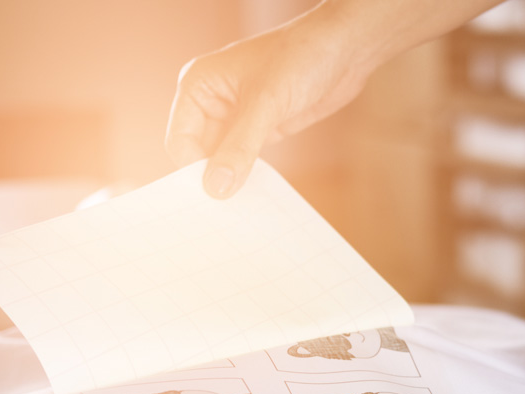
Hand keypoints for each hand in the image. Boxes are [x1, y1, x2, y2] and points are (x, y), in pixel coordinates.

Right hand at [165, 10, 372, 197]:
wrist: (344, 49)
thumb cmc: (301, 57)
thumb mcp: (266, 104)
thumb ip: (239, 147)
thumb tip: (216, 188)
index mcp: (198, 85)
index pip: (180, 141)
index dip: (192, 170)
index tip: (212, 199)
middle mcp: (211, 101)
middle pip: (198, 153)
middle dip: (211, 178)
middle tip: (225, 211)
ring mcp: (236, 116)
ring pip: (222, 159)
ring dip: (231, 180)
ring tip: (241, 208)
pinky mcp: (260, 128)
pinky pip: (245, 159)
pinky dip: (249, 176)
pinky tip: (257, 196)